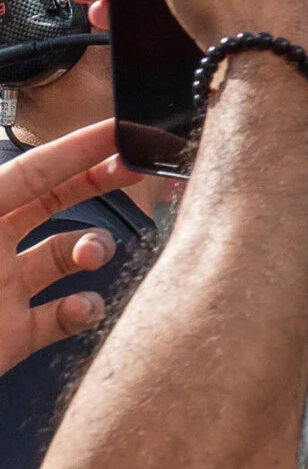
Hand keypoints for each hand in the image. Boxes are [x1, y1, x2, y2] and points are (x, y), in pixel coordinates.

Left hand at [0, 122, 136, 376]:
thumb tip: (11, 177)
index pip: (29, 174)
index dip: (73, 151)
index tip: (117, 133)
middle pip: (51, 203)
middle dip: (95, 184)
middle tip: (135, 172)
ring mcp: (2, 292)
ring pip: (65, 257)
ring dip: (92, 250)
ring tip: (93, 258)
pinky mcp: (13, 335)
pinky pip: (61, 316)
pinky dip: (83, 311)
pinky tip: (81, 310)